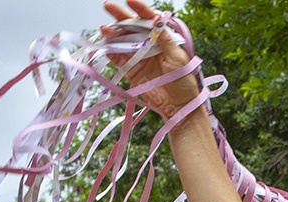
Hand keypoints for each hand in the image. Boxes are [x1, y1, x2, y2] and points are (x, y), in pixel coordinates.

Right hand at [102, 0, 199, 118]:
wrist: (179, 106)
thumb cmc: (184, 81)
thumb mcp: (177, 57)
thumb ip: (164, 38)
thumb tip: (156, 18)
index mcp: (163, 39)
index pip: (150, 20)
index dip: (140, 9)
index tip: (130, 0)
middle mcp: (149, 45)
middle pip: (132, 27)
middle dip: (120, 16)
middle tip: (108, 6)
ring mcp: (139, 56)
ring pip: (122, 40)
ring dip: (113, 34)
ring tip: (105, 30)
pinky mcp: (131, 70)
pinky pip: (118, 57)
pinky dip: (110, 51)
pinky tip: (104, 44)